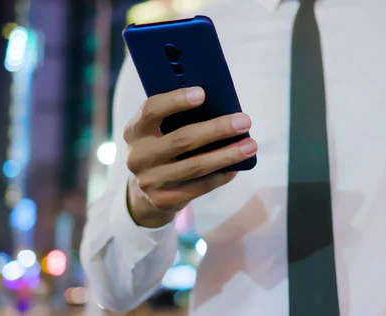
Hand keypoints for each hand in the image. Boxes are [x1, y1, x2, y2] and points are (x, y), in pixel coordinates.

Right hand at [123, 87, 257, 227]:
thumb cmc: (160, 149)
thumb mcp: (156, 132)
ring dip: (227, 155)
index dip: (176, 101)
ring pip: (195, 166)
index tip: (202, 94)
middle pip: (182, 139)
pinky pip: (199, 187)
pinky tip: (236, 168)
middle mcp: (138, 156)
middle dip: (217, 129)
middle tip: (244, 121)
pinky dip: (220, 176)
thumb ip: (175, 119)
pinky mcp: (164, 200)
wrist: (142, 193)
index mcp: (135, 130)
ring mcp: (150, 181)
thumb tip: (221, 107)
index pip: (151, 110)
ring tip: (250, 145)